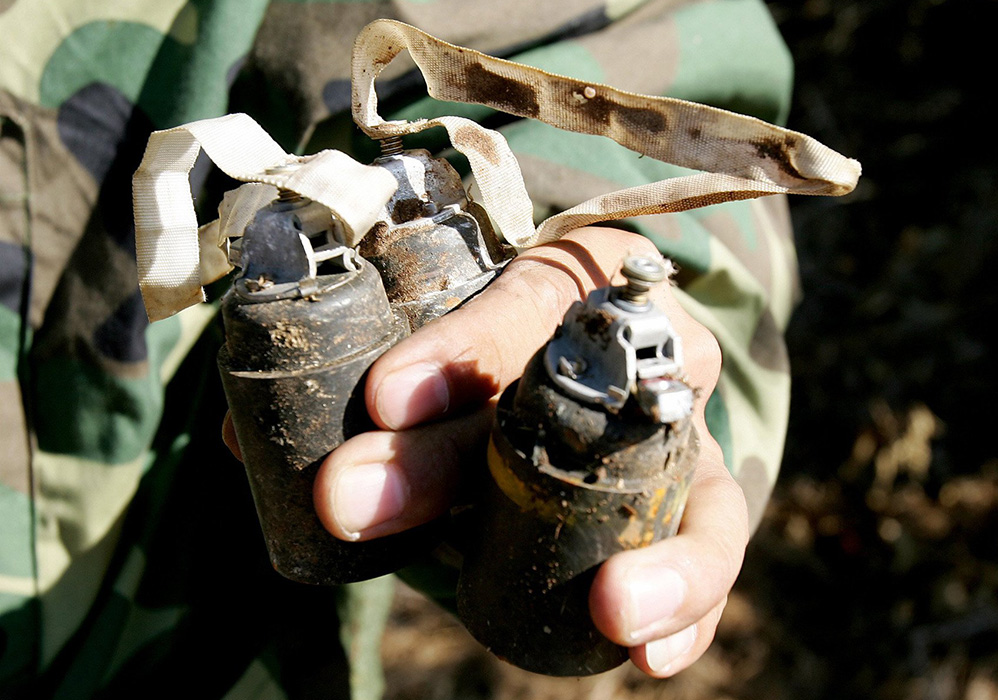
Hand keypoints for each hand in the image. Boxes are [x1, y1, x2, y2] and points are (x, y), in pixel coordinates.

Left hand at [309, 226, 748, 676]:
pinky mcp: (697, 499)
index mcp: (572, 280)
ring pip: (690, 486)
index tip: (383, 399)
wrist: (571, 353)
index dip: (461, 348)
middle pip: (570, 405)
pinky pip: (709, 547)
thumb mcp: (434, 329)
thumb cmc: (495, 335)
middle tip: (353, 500)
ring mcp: (681, 429)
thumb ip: (361, 380)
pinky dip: (687, 604)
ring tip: (611, 608)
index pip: (524, 298)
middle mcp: (639, 349)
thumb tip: (251, 447)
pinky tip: (648, 653)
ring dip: (652, 556)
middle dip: (455, 461)